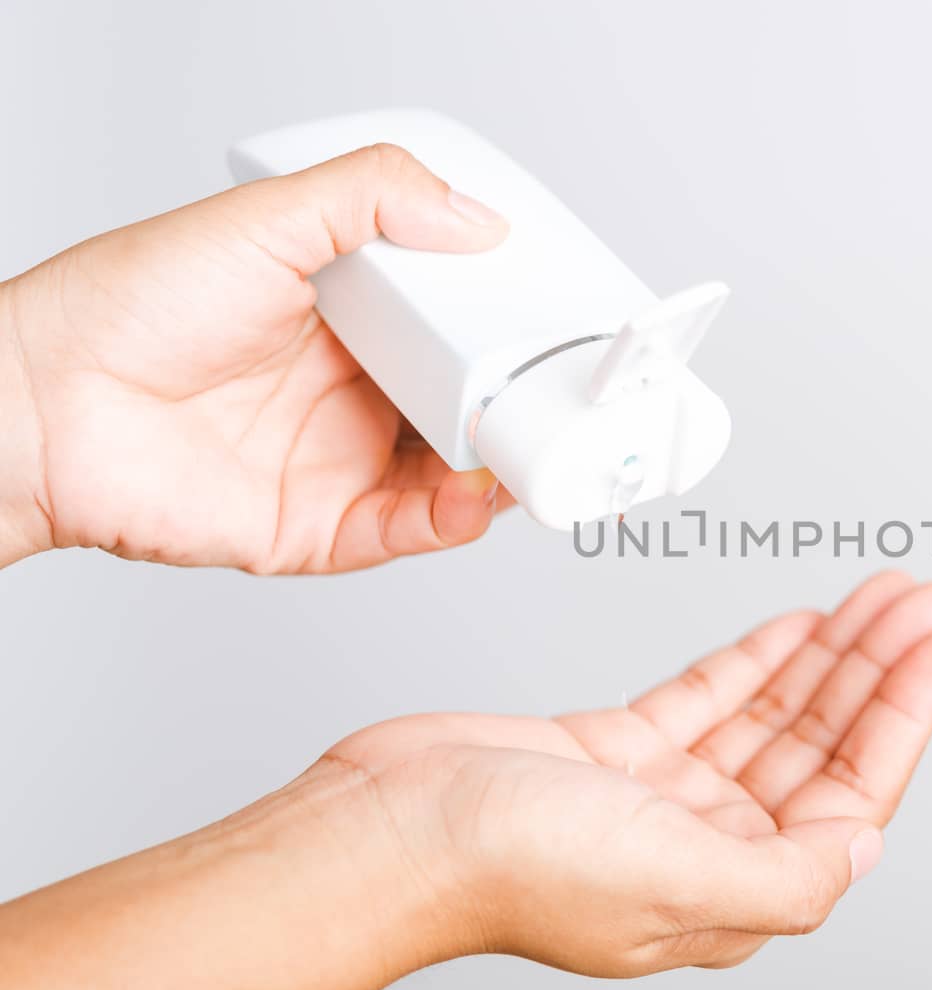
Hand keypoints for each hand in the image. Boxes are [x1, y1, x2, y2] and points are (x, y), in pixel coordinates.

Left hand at [0, 143, 513, 570]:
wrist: (42, 403)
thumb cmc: (128, 305)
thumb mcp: (265, 219)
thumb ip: (373, 197)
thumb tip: (475, 217)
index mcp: (350, 319)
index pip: (457, 331)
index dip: (509, 335)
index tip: (558, 332)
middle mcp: (350, 393)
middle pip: (466, 409)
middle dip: (518, 410)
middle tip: (561, 399)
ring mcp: (337, 462)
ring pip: (450, 478)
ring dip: (497, 471)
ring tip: (529, 452)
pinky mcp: (317, 527)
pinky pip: (404, 531)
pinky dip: (449, 522)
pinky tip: (469, 497)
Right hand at [328, 571, 931, 975]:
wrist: (384, 830)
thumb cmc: (502, 867)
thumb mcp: (670, 880)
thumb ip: (784, 878)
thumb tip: (866, 850)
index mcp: (731, 889)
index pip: (851, 796)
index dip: (907, 717)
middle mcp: (705, 845)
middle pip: (821, 746)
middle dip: (878, 671)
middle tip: (926, 602)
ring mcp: (661, 795)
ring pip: (771, 714)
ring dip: (827, 654)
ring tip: (879, 597)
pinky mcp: (615, 749)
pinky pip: (708, 695)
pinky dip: (755, 657)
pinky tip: (797, 623)